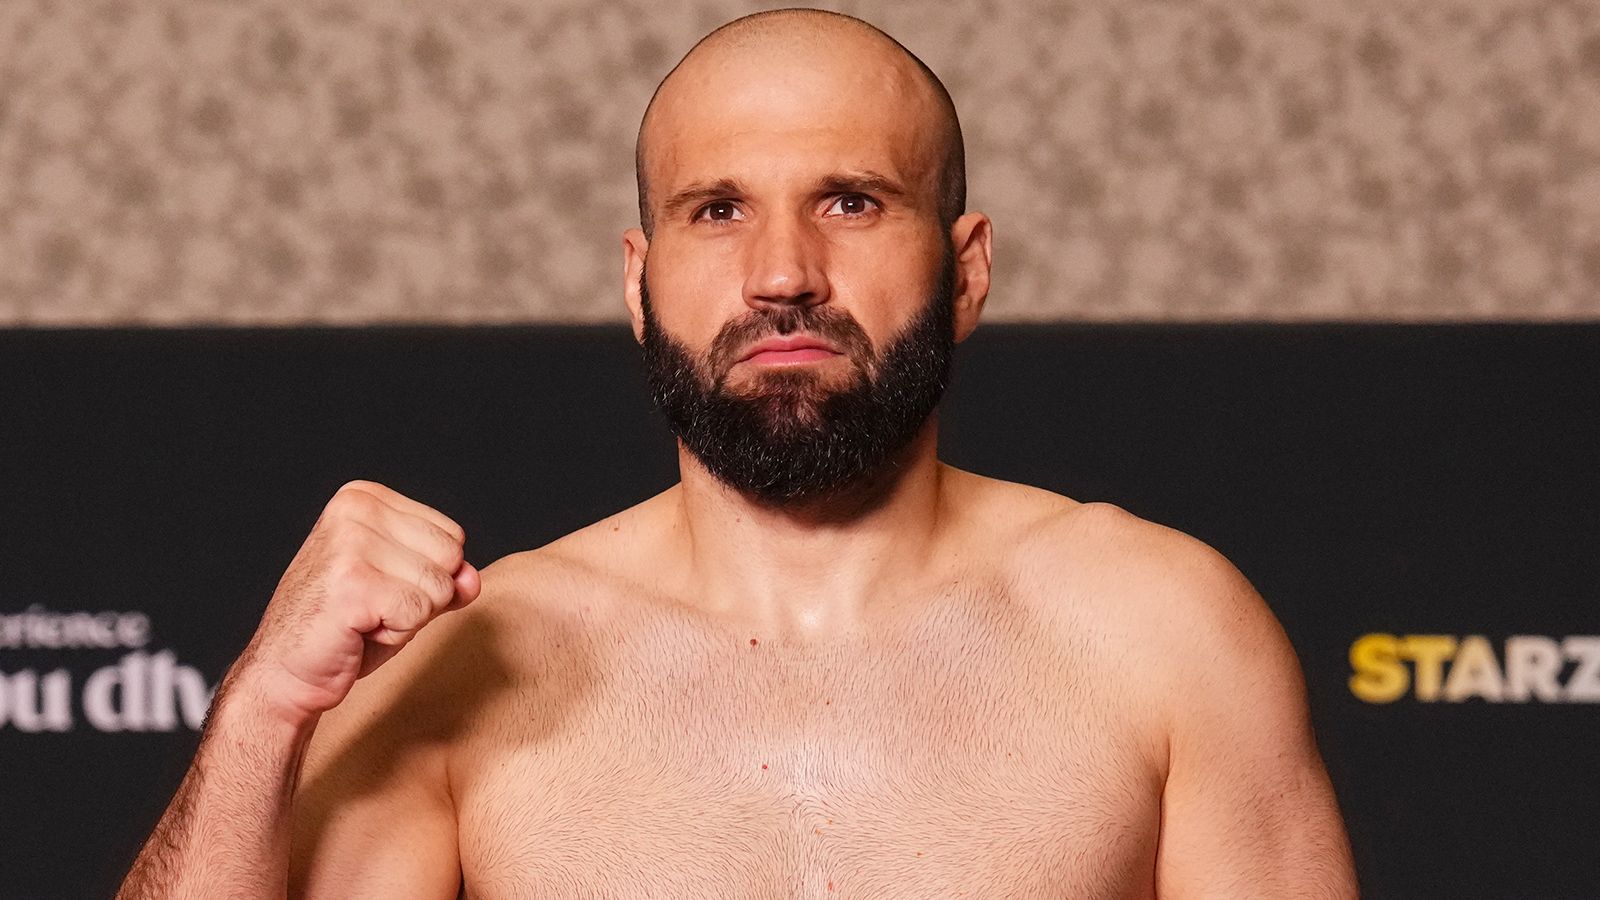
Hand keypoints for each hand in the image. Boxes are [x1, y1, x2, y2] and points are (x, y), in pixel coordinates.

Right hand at [230, 480, 480, 725]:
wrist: (284, 673)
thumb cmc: (345, 630)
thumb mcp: (404, 592)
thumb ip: (444, 578)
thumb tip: (472, 578)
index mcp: (364, 498)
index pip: (451, 535)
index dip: (426, 577)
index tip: (378, 588)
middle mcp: (355, 509)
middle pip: (450, 556)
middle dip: (422, 596)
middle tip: (371, 607)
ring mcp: (351, 544)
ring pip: (439, 586)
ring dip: (408, 617)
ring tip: (363, 618)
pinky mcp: (353, 582)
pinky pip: (419, 613)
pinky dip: (395, 634)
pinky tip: (357, 631)